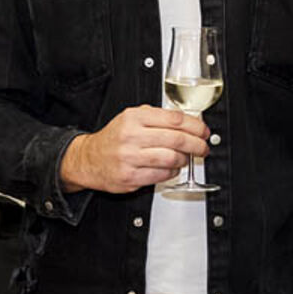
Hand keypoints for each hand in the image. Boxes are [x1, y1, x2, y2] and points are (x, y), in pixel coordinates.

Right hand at [60, 106, 208, 193]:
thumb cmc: (114, 139)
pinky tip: (171, 168)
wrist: (89, 159)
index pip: (174, 119)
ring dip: (185, 159)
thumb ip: (156, 116)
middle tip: (203, 147)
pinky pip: (162, 175)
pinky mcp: (131, 177)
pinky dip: (173, 172)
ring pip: (171, 159)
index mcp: (134, 118)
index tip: (203, 131)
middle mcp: (131, 136)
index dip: (195, 126)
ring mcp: (130, 158)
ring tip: (185, 158)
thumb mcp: (130, 118)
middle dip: (196, 145)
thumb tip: (186, 121)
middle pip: (176, 139)